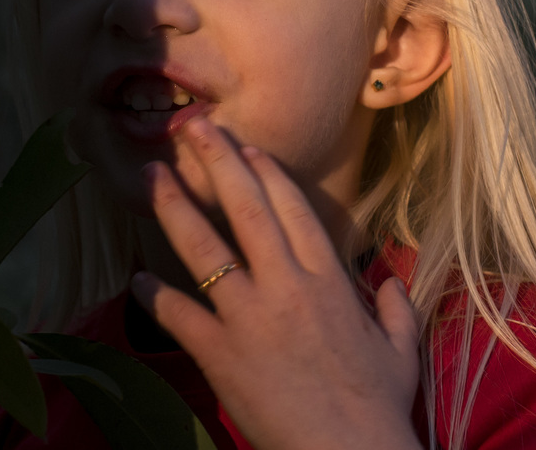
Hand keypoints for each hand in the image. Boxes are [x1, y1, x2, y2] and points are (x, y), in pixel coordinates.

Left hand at [131, 117, 422, 449]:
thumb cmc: (378, 408)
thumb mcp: (401, 351)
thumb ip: (395, 309)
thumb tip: (391, 283)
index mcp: (329, 281)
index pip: (292, 209)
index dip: (266, 172)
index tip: (245, 147)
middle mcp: (287, 286)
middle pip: (246, 209)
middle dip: (216, 161)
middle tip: (191, 126)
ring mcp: (250, 317)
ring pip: (205, 247)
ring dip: (174, 206)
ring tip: (150, 174)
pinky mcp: (220, 352)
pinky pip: (178, 314)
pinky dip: (153, 296)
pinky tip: (134, 279)